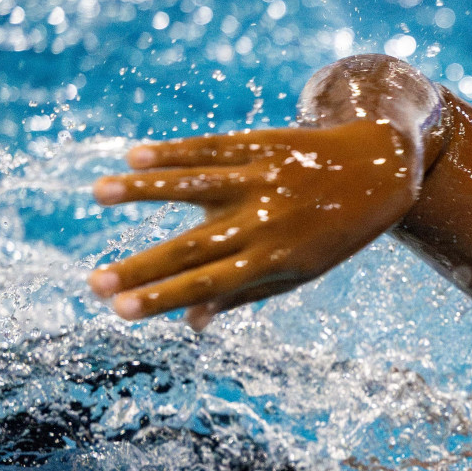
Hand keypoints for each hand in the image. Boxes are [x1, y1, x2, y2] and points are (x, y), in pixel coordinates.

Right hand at [89, 118, 421, 329]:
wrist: (379, 171)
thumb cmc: (333, 232)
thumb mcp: (300, 271)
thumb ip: (243, 293)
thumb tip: (190, 324)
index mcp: (274, 259)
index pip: (208, 284)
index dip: (162, 297)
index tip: (118, 309)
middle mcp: (265, 221)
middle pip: (192, 246)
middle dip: (141, 266)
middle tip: (92, 283)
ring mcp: (262, 180)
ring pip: (196, 185)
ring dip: (145, 189)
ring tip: (99, 193)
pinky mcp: (262, 146)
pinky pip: (211, 148)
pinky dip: (173, 152)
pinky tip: (135, 157)